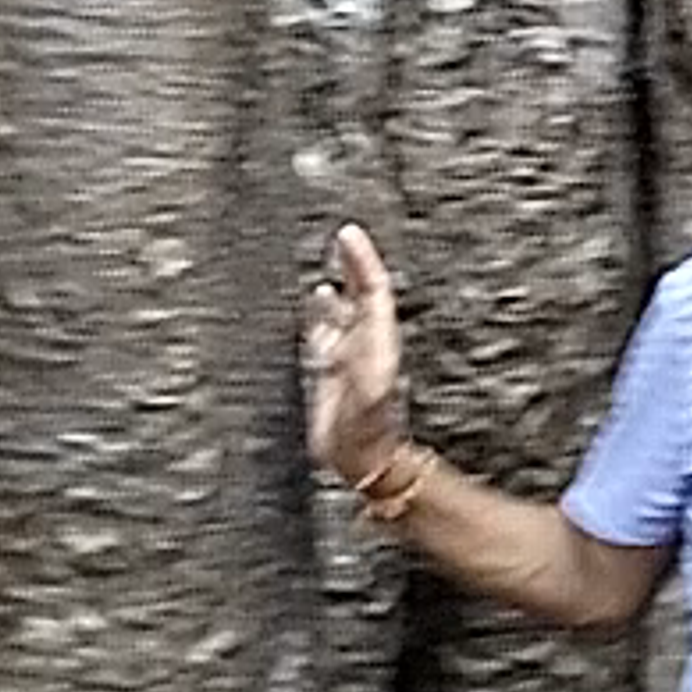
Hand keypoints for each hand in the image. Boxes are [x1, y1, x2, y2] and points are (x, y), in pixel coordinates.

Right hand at [304, 223, 407, 493]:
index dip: (362, 259)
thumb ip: (364, 355)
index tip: (348, 233)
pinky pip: (323, 333)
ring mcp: (347, 356)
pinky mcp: (330, 372)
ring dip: (337, 287)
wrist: (361, 457)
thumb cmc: (368, 426)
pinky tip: (314, 304)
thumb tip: (349, 315)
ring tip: (328, 264)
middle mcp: (363, 342)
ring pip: (342, 310)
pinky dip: (318, 315)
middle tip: (342, 237)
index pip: (373, 288)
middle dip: (351, 263)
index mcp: (377, 338)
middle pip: (360, 292)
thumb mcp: (370, 386)